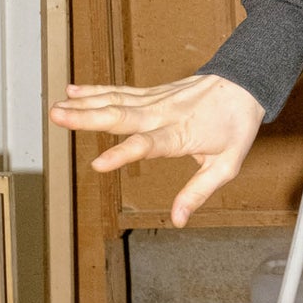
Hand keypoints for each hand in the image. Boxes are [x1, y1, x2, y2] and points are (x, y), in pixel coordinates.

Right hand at [50, 73, 264, 225]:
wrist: (245, 84)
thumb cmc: (237, 125)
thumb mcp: (227, 165)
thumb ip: (199, 192)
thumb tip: (178, 219)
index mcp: (181, 133)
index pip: (148, 144)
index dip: (123, 154)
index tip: (98, 164)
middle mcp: (164, 113)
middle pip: (122, 115)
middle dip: (88, 117)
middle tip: (57, 116)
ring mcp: (157, 100)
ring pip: (116, 100)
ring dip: (84, 103)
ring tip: (56, 107)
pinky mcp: (153, 93)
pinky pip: (121, 92)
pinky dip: (96, 90)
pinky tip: (73, 91)